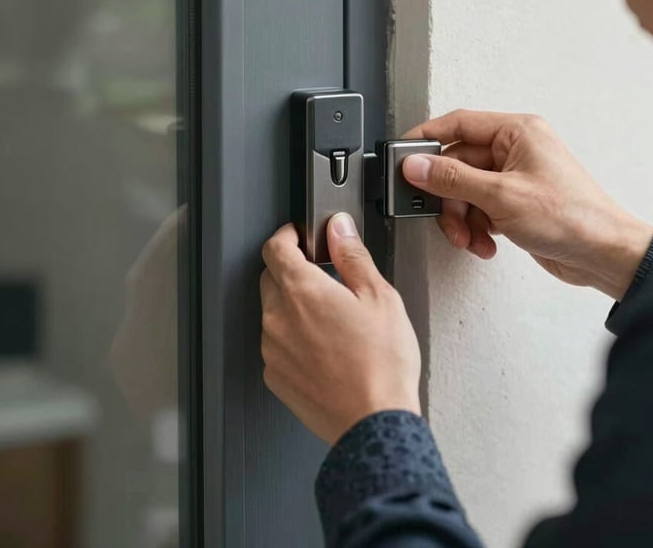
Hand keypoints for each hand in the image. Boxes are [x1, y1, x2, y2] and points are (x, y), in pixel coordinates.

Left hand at [260, 215, 421, 445]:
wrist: (373, 423)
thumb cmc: (381, 365)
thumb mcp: (379, 296)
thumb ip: (352, 255)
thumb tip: (339, 229)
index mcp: (302, 290)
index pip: (275, 247)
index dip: (288, 235)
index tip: (301, 236)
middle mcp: (278, 317)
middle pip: (271, 277)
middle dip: (292, 269)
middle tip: (324, 277)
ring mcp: (273, 349)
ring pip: (273, 312)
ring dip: (293, 305)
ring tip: (331, 320)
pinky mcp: (275, 376)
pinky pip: (277, 344)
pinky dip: (292, 337)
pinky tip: (324, 347)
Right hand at [403, 111, 652, 300]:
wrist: (604, 255)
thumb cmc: (573, 217)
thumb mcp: (501, 195)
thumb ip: (452, 178)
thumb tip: (417, 165)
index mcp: (516, 132)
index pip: (458, 124)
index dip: (426, 139)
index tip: (402, 156)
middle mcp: (514, 150)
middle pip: (457, 165)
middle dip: (448, 198)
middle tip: (442, 217)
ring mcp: (514, 178)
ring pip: (465, 192)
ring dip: (462, 219)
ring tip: (470, 238)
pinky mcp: (514, 203)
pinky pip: (479, 209)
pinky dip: (476, 228)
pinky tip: (486, 243)